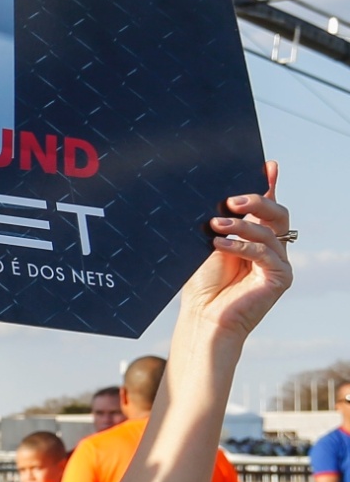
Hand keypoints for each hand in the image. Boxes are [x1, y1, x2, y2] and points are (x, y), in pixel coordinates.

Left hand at [180, 162, 291, 340]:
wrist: (202, 316)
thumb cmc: (201, 283)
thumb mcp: (208, 242)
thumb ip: (220, 220)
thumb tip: (222, 195)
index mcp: (255, 236)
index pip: (266, 205)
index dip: (268, 184)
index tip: (267, 165)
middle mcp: (271, 247)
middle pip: (277, 213)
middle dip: (257, 201)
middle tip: (230, 200)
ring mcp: (278, 262)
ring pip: (269, 231)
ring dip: (241, 225)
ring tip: (214, 225)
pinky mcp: (280, 277)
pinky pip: (266, 253)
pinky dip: (242, 245)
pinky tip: (220, 244)